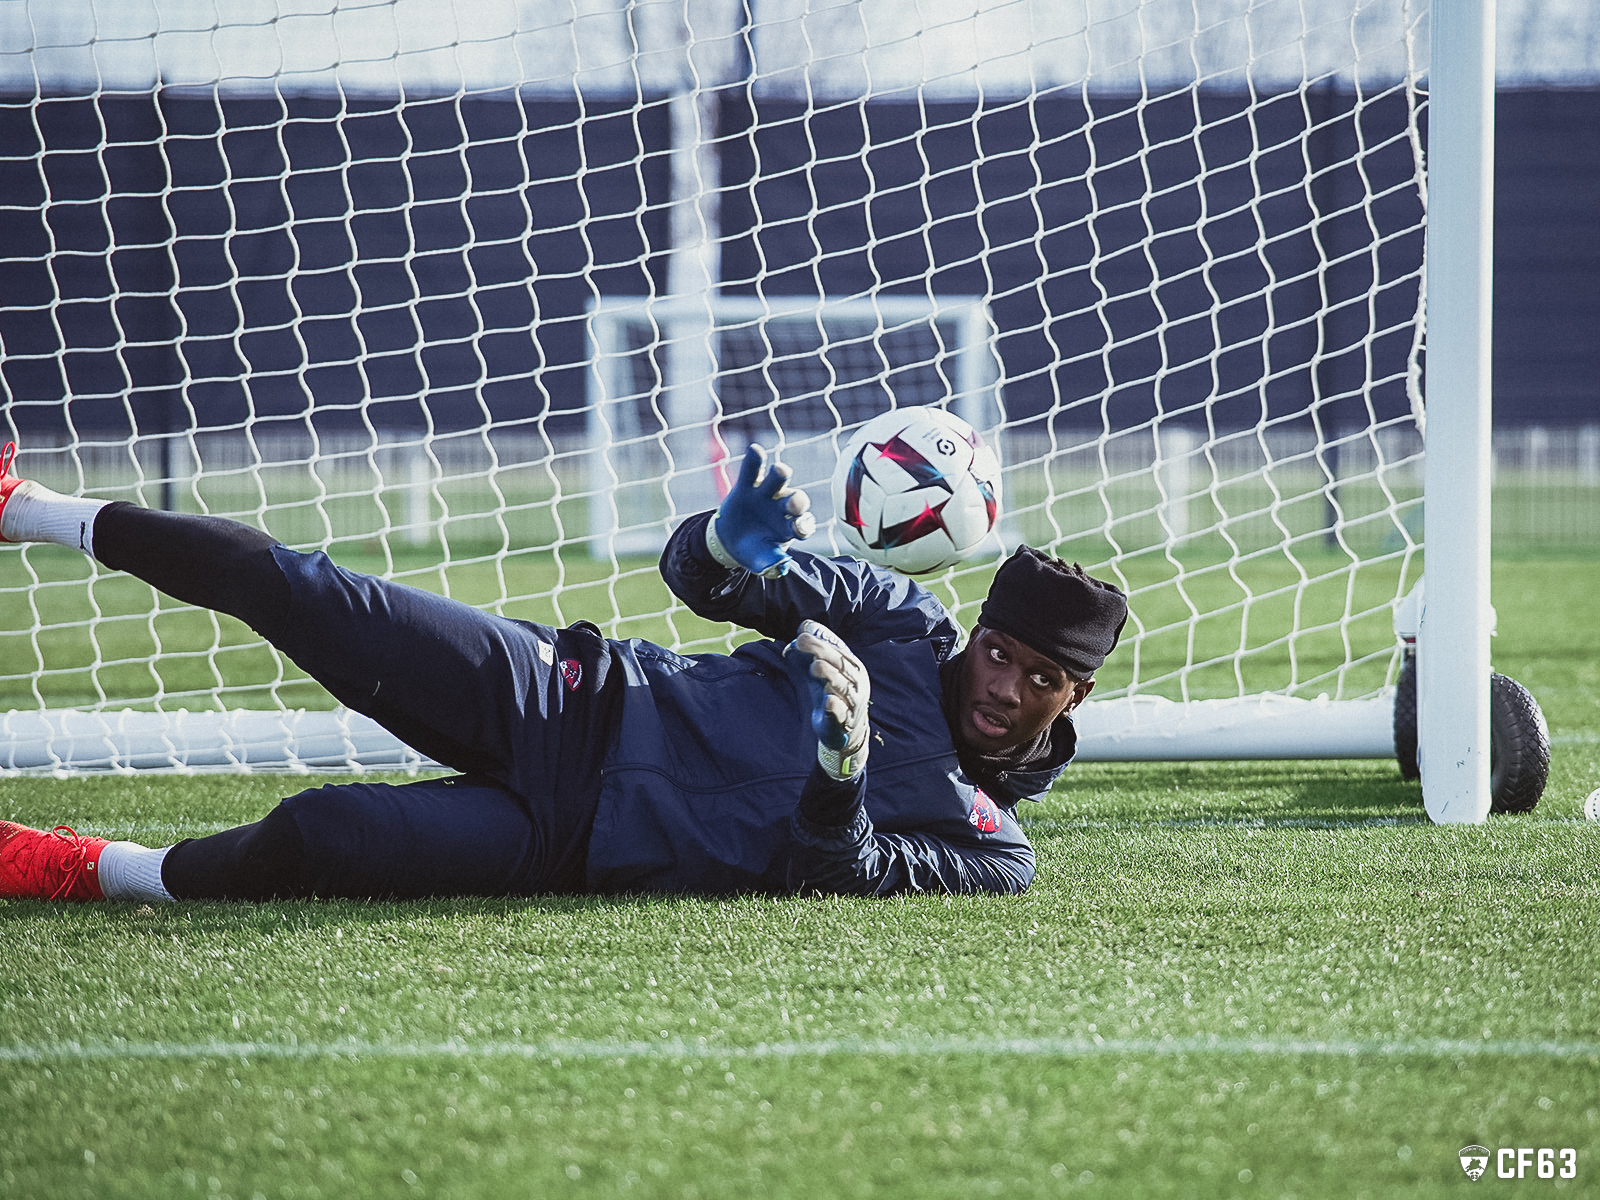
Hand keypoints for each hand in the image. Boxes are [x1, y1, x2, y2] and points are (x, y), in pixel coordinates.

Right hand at [705, 443, 814, 578]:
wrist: (731, 540)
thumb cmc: (753, 550)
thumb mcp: (760, 560)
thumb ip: (771, 562)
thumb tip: (783, 565)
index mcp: (791, 527)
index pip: (803, 524)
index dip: (804, 525)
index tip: (799, 527)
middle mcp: (784, 507)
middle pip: (797, 499)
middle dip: (797, 500)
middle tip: (792, 502)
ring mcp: (767, 493)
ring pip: (778, 480)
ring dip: (780, 475)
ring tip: (779, 471)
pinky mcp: (748, 484)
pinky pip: (753, 469)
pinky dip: (755, 460)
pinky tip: (755, 450)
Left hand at [783, 619, 870, 779]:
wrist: (844, 731)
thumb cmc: (833, 693)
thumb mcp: (824, 669)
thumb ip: (815, 649)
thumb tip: (803, 626)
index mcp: (852, 667)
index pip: (838, 650)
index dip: (820, 641)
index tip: (801, 633)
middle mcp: (855, 683)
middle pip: (839, 665)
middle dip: (821, 651)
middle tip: (801, 642)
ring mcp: (852, 703)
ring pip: (842, 687)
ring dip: (829, 676)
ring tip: (815, 667)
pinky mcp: (844, 722)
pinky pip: (841, 714)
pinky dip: (836, 708)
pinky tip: (828, 701)